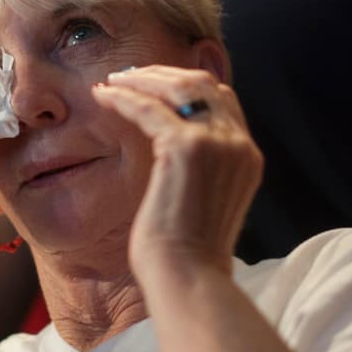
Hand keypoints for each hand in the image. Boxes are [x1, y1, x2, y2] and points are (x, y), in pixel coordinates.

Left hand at [91, 65, 262, 273]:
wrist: (189, 277)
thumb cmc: (188, 252)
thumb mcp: (208, 200)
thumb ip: (205, 169)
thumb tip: (174, 148)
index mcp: (248, 156)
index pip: (223, 99)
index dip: (186, 84)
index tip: (153, 83)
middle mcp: (238, 144)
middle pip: (204, 83)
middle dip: (164, 74)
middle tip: (129, 75)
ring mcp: (216, 143)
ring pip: (178, 87)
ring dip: (142, 79)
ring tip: (113, 81)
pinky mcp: (186, 148)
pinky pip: (149, 108)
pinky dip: (124, 97)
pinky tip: (103, 96)